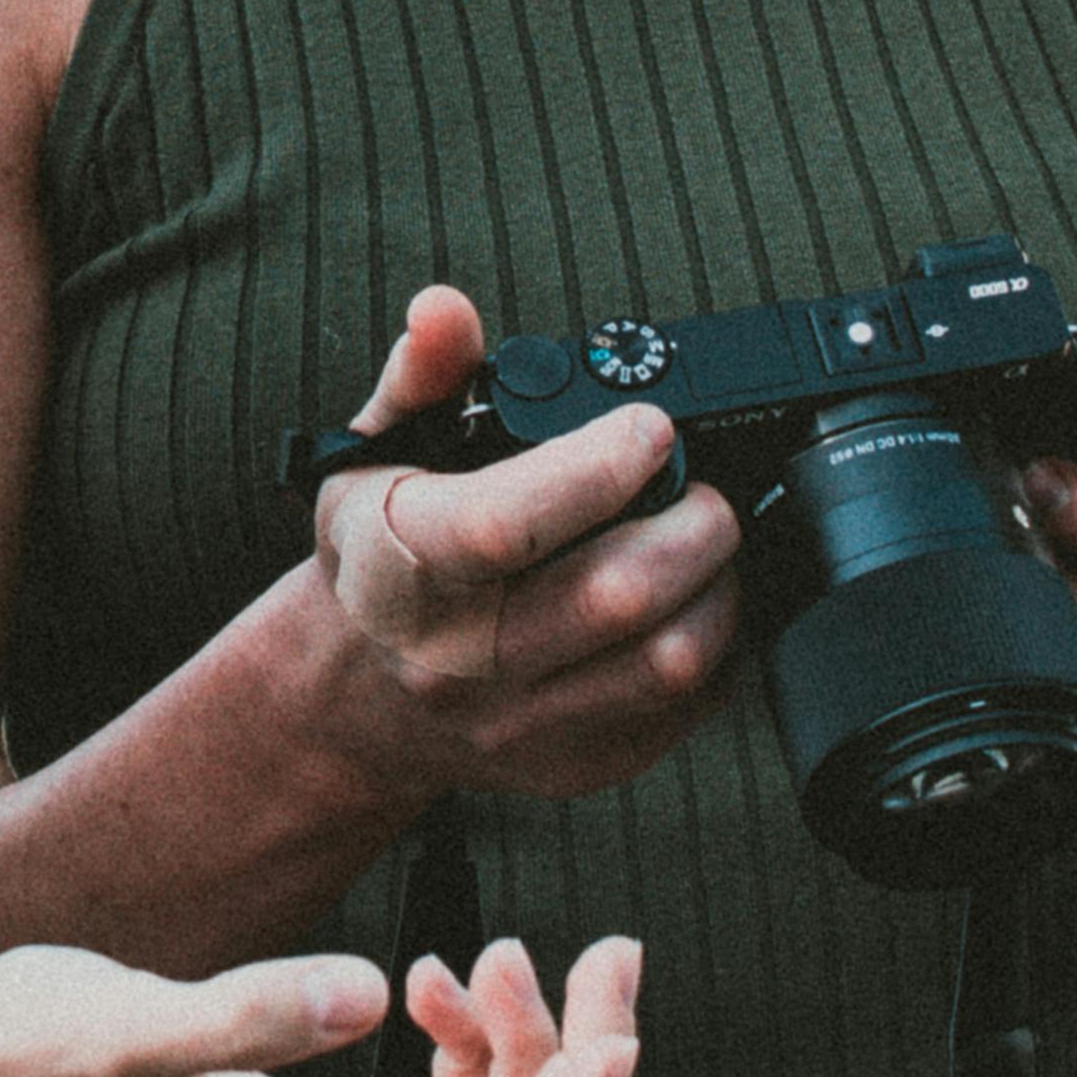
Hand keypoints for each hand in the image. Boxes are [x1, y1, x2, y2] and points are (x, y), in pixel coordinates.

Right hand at [0, 933, 643, 1076]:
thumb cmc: (28, 1060)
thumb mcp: (126, 1031)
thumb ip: (242, 1018)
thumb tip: (360, 994)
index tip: (612, 1046)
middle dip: (575, 1074)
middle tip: (610, 957)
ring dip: (526, 1050)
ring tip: (504, 955)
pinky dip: (465, 1044)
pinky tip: (437, 979)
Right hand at [294, 286, 743, 801]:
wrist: (358, 694)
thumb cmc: (379, 557)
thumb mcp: (373, 454)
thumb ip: (423, 375)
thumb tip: (444, 310)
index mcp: (400, 568)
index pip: (504, 525)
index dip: (596, 468)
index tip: (648, 428)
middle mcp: (453, 660)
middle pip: (614, 597)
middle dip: (693, 524)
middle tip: (705, 488)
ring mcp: (516, 725)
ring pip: (668, 663)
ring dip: (718, 589)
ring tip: (707, 542)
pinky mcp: (573, 766)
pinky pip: (683, 713)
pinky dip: (717, 651)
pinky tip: (692, 604)